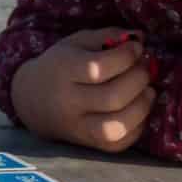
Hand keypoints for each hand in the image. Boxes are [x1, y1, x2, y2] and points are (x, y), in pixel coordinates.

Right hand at [9, 29, 156, 153]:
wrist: (33, 100)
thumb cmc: (60, 66)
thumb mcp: (75, 43)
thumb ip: (106, 36)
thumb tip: (139, 37)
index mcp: (62, 72)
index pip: (97, 68)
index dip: (126, 56)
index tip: (137, 47)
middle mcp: (69, 103)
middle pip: (112, 97)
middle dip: (139, 78)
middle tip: (145, 67)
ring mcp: (79, 128)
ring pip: (116, 126)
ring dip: (142, 106)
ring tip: (148, 90)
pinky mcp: (90, 144)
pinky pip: (120, 143)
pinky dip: (138, 126)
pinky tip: (137, 108)